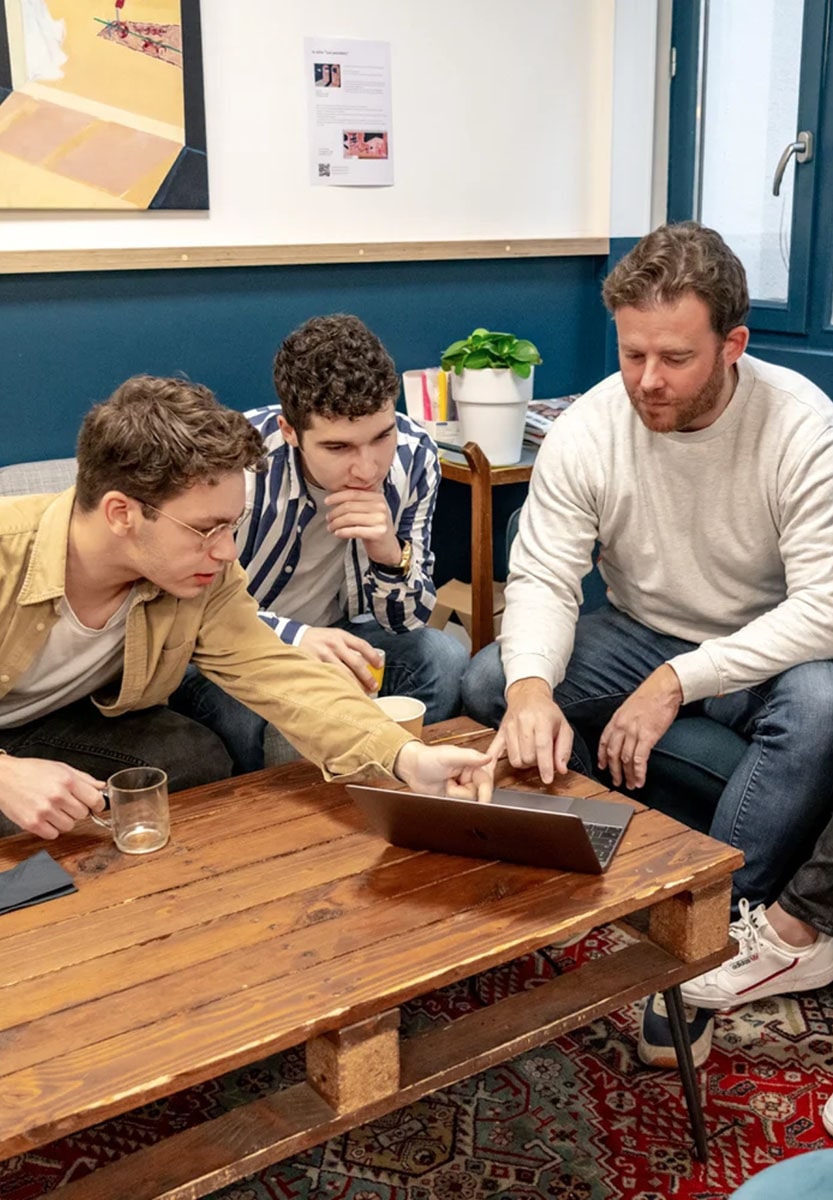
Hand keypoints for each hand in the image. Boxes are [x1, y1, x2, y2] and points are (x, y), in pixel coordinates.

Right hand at [0, 756, 105, 839]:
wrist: (3, 777)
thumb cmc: (30, 771)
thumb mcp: (61, 768)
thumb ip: (84, 779)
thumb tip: (102, 787)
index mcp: (67, 781)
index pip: (95, 800)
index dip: (97, 804)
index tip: (94, 805)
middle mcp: (57, 796)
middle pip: (83, 814)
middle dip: (77, 809)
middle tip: (65, 802)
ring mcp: (44, 811)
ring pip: (69, 826)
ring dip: (64, 819)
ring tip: (53, 808)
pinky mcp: (32, 824)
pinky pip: (53, 834)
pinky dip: (51, 828)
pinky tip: (44, 816)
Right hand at [299, 626, 383, 693]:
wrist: (293, 636)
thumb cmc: (317, 639)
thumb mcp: (334, 636)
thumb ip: (348, 647)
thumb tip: (366, 663)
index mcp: (341, 636)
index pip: (362, 646)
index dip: (373, 656)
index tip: (380, 666)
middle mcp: (334, 644)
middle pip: (356, 663)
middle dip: (367, 677)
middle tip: (373, 687)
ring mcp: (323, 655)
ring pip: (344, 673)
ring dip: (354, 685)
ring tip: (360, 694)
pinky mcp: (314, 664)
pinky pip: (329, 678)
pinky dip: (337, 686)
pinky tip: (342, 693)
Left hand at [325, 489, 400, 566]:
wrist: (389, 547)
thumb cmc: (376, 528)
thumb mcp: (371, 511)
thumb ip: (358, 502)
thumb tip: (335, 497)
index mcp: (378, 497)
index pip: (353, 493)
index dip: (337, 497)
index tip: (327, 501)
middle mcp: (380, 507)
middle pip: (349, 506)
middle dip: (334, 513)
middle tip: (328, 518)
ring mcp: (380, 520)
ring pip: (349, 518)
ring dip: (336, 523)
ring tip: (331, 527)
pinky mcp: (378, 533)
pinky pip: (354, 530)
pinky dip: (342, 532)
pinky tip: (338, 533)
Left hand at [394, 741, 492, 801]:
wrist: (412, 770)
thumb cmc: (427, 758)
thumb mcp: (448, 756)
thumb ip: (469, 757)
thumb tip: (487, 758)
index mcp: (473, 764)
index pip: (485, 781)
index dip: (486, 793)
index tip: (483, 802)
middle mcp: (470, 777)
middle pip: (478, 795)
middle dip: (463, 792)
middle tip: (450, 783)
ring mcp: (463, 788)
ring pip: (469, 802)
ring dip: (455, 796)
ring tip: (446, 784)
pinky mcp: (456, 798)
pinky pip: (461, 806)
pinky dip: (454, 802)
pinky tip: (446, 792)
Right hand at [494, 678, 572, 783]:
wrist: (527, 695)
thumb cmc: (547, 712)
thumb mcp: (564, 727)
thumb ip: (564, 749)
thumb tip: (561, 769)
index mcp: (541, 720)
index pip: (542, 746)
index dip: (545, 766)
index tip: (547, 779)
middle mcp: (523, 722)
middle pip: (528, 756)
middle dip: (536, 762)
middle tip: (541, 755)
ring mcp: (509, 728)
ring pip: (514, 759)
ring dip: (524, 763)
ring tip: (529, 754)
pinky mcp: (500, 732)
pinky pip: (493, 751)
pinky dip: (492, 764)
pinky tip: (490, 773)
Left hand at [598, 664, 682, 788]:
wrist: (663, 687)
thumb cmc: (650, 695)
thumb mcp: (629, 707)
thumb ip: (624, 721)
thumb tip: (624, 733)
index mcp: (616, 719)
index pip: (603, 741)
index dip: (602, 757)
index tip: (602, 766)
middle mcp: (622, 726)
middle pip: (613, 754)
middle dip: (614, 771)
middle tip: (616, 782)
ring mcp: (634, 732)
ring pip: (626, 759)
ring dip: (627, 775)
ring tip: (630, 785)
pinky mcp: (648, 736)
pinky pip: (640, 759)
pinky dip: (639, 772)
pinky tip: (640, 780)